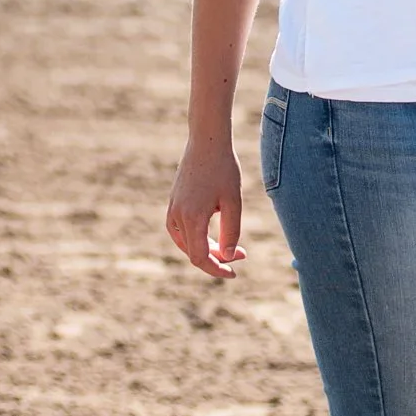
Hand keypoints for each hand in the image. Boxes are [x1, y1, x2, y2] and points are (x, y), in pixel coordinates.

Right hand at [166, 141, 247, 278]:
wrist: (206, 142)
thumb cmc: (224, 169)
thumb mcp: (233, 201)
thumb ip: (232, 230)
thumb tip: (228, 257)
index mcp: (192, 218)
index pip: (200, 257)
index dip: (217, 269)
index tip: (235, 272)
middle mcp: (177, 217)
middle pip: (194, 253)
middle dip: (218, 258)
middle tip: (243, 254)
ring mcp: (172, 211)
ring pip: (186, 244)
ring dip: (207, 250)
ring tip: (230, 246)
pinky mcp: (173, 205)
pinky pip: (181, 233)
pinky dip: (196, 240)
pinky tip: (213, 237)